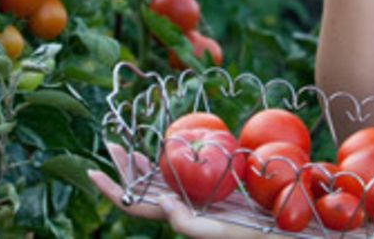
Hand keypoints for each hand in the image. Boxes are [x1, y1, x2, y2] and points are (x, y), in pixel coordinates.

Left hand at [88, 143, 264, 237]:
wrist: (279, 229)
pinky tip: (165, 147)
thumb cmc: (250, 234)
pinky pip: (179, 173)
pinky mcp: (207, 189)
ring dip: (141, 164)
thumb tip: (158, 201)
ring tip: (127, 145)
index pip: (134, 206)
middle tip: (112, 144)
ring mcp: (193, 198)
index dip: (112, 191)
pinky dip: (167, 159)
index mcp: (177, 219)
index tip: (94, 171)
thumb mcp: (219, 232)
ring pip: (158, 180)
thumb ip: (187, 224)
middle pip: (142, 190)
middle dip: (124, 169)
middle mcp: (181, 209)